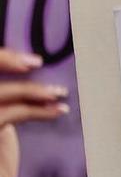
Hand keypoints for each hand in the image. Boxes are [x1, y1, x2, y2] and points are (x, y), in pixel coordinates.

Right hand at [0, 48, 68, 176]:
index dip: (0, 61)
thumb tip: (24, 92)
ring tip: (59, 95)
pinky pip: (7, 115)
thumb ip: (3, 110)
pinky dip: (34, 110)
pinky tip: (57, 110)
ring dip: (29, 90)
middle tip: (38, 63)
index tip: (28, 62)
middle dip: (5, 61)